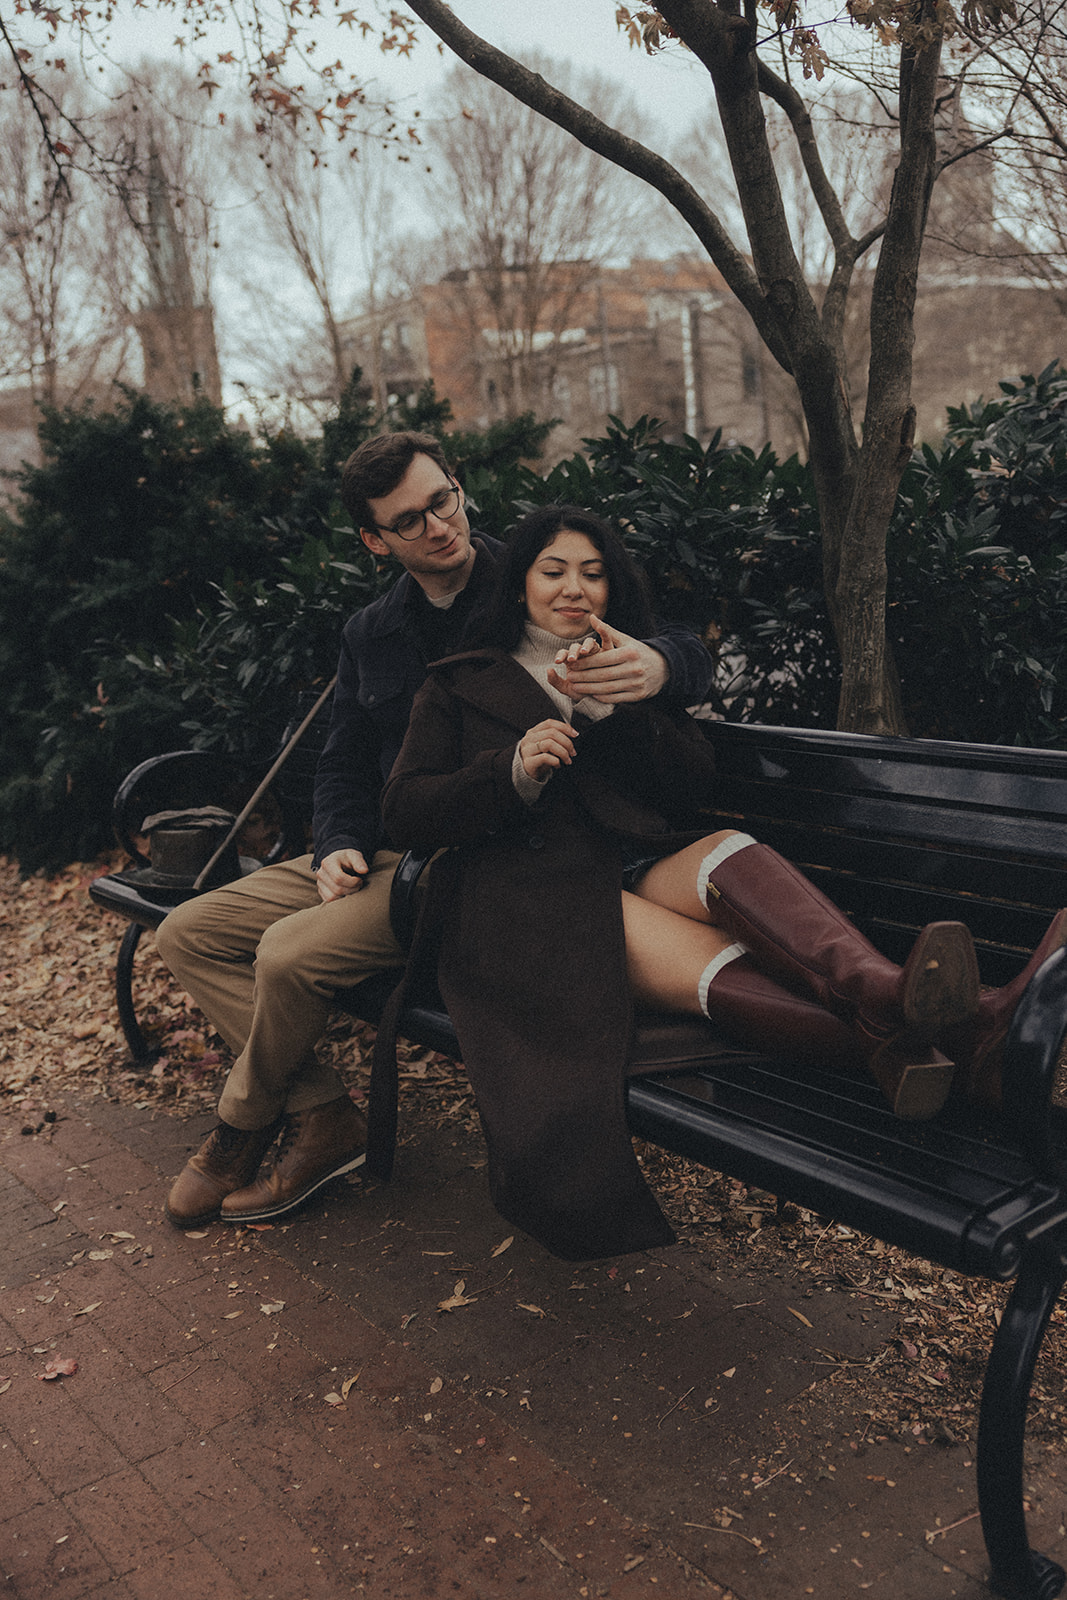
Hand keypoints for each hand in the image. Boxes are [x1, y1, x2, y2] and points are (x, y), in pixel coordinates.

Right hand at [316, 848, 369, 902]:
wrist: (340, 863)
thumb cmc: (348, 859)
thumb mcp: (355, 856)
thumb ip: (359, 862)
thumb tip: (364, 870)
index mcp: (328, 863)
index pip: (339, 878)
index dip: (352, 882)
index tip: (360, 879)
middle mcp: (320, 873)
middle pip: (337, 889)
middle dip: (352, 889)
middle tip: (359, 884)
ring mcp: (319, 883)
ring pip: (333, 897)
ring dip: (347, 894)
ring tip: (353, 887)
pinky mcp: (321, 892)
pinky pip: (330, 900)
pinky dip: (340, 898)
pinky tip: (346, 891)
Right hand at [518, 718, 577, 782]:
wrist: (528, 774)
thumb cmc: (539, 759)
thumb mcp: (547, 746)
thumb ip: (556, 738)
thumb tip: (572, 734)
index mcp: (534, 732)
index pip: (550, 723)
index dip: (564, 727)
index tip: (575, 734)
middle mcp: (529, 739)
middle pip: (552, 733)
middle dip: (567, 742)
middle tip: (573, 752)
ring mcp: (527, 750)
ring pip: (549, 744)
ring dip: (563, 752)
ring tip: (567, 760)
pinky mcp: (528, 762)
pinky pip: (545, 757)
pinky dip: (556, 761)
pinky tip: (558, 765)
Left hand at [547, 616, 667, 702]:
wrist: (663, 668)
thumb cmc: (639, 652)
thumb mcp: (626, 639)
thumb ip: (607, 631)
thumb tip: (591, 617)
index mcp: (630, 653)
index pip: (602, 659)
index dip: (585, 663)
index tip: (572, 664)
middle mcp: (634, 668)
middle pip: (603, 675)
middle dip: (583, 677)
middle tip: (569, 676)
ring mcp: (637, 683)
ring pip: (607, 688)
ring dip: (588, 688)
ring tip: (575, 686)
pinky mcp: (638, 695)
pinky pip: (615, 697)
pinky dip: (601, 696)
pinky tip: (590, 693)